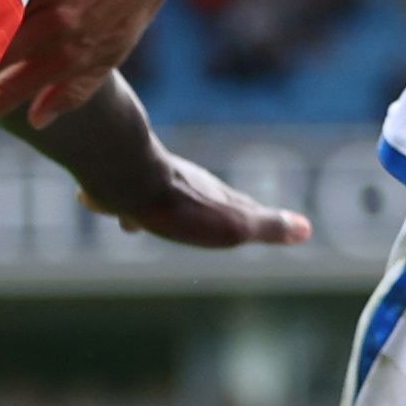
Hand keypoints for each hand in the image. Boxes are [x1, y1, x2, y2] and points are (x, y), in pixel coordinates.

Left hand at [88, 146, 310, 253]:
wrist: (124, 177)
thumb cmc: (180, 207)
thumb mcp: (232, 225)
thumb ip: (267, 227)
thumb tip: (306, 229)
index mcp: (213, 196)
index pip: (240, 206)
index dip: (252, 215)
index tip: (262, 219)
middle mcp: (184, 183)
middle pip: (200, 198)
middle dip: (207, 209)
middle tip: (209, 215)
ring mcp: (150, 180)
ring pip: (157, 195)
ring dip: (155, 207)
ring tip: (143, 222)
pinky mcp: (116, 180)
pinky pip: (118, 194)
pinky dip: (116, 203)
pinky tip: (98, 207)